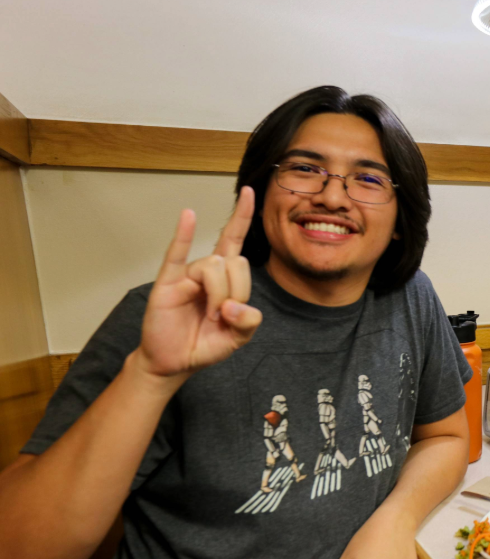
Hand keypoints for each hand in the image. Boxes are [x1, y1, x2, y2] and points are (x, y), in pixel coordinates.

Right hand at [135, 187, 262, 377]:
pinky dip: (183, 234)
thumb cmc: (203, 344)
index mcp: (226, 280)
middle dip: (237, 290)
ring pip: (214, 266)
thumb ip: (248, 323)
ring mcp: (187, 275)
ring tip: (210, 316)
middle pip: (234, 261)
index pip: (239, 253)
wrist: (173, 362)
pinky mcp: (168, 282)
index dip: (243, 228)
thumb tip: (233, 306)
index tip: (249, 192)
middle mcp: (207, 271)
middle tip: (224, 316)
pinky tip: (188, 215)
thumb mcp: (236, 339)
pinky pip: (176, 254)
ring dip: (219, 294)